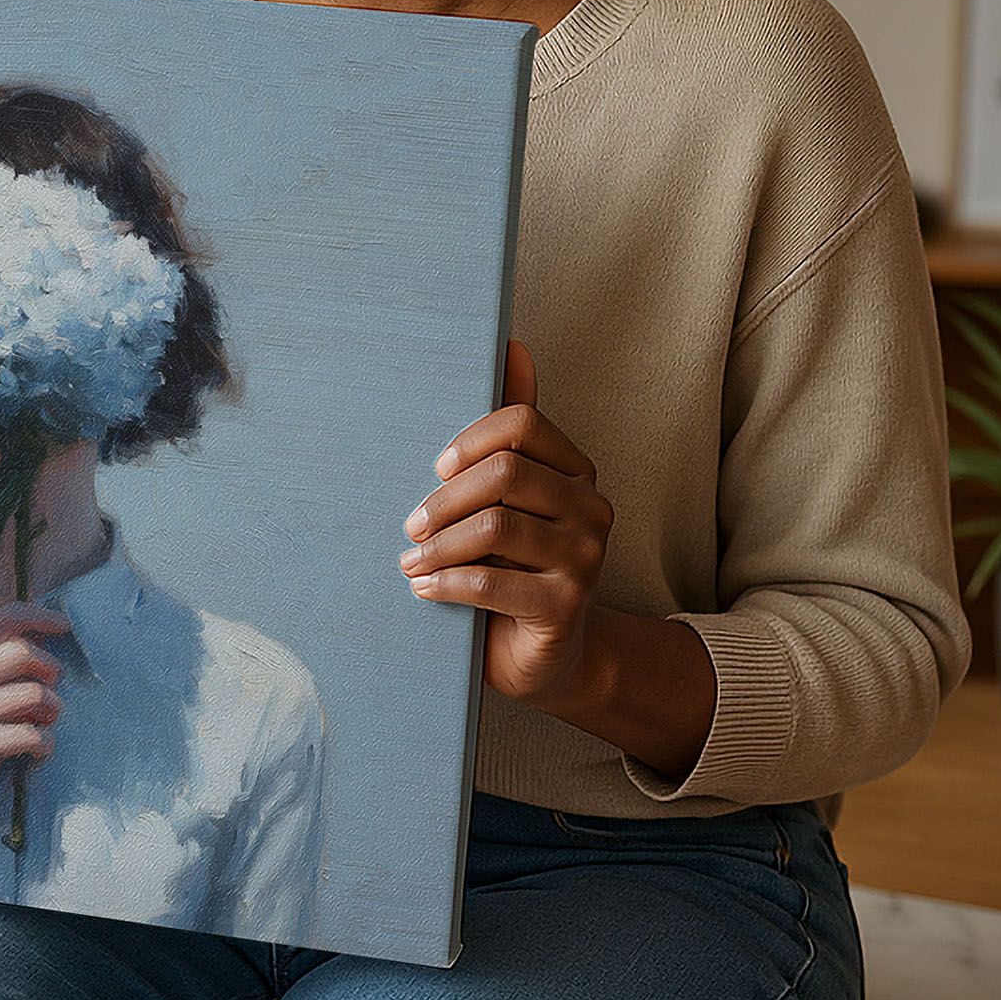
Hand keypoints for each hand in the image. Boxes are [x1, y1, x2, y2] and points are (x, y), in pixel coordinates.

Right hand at [0, 604, 71, 826]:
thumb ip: (2, 653)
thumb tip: (46, 628)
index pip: (3, 618)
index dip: (39, 616)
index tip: (63, 624)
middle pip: (23, 651)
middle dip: (50, 669)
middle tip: (51, 689)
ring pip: (36, 693)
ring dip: (53, 709)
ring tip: (45, 722)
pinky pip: (35, 734)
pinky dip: (47, 743)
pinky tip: (39, 749)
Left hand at [398, 339, 613, 708]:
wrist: (541, 654)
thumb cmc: (511, 565)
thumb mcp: (506, 498)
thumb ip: (508, 432)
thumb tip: (513, 345)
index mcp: (574, 470)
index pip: (522, 423)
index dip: (471, 438)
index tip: (435, 467)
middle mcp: (590, 507)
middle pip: (506, 472)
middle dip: (446, 497)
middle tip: (410, 525)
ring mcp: (585, 557)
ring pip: (495, 526)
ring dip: (439, 545)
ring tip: (410, 561)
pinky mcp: (566, 605)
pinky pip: (492, 582)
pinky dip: (446, 583)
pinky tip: (423, 588)